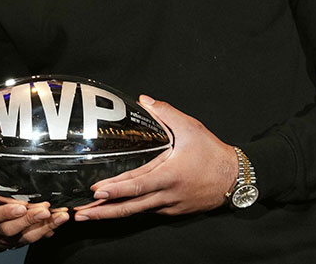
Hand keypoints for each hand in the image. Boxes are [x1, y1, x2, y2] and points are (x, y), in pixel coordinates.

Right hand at [0, 201, 68, 251]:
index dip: (7, 212)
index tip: (21, 206)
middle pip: (10, 228)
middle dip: (29, 219)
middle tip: (45, 210)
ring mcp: (6, 238)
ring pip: (25, 236)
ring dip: (44, 226)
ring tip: (59, 216)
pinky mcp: (16, 242)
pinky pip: (32, 238)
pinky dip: (46, 231)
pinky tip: (57, 224)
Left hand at [73, 95, 237, 220]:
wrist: (235, 178)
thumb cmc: (213, 154)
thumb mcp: (191, 128)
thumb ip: (166, 113)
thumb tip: (144, 100)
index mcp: (169, 175)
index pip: (137, 185)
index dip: (115, 190)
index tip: (96, 192)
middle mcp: (167, 194)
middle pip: (130, 207)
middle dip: (103, 212)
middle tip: (80, 214)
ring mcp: (170, 205)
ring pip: (136, 212)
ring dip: (112, 214)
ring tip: (89, 215)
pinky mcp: (173, 210)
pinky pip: (148, 211)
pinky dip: (130, 210)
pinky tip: (115, 209)